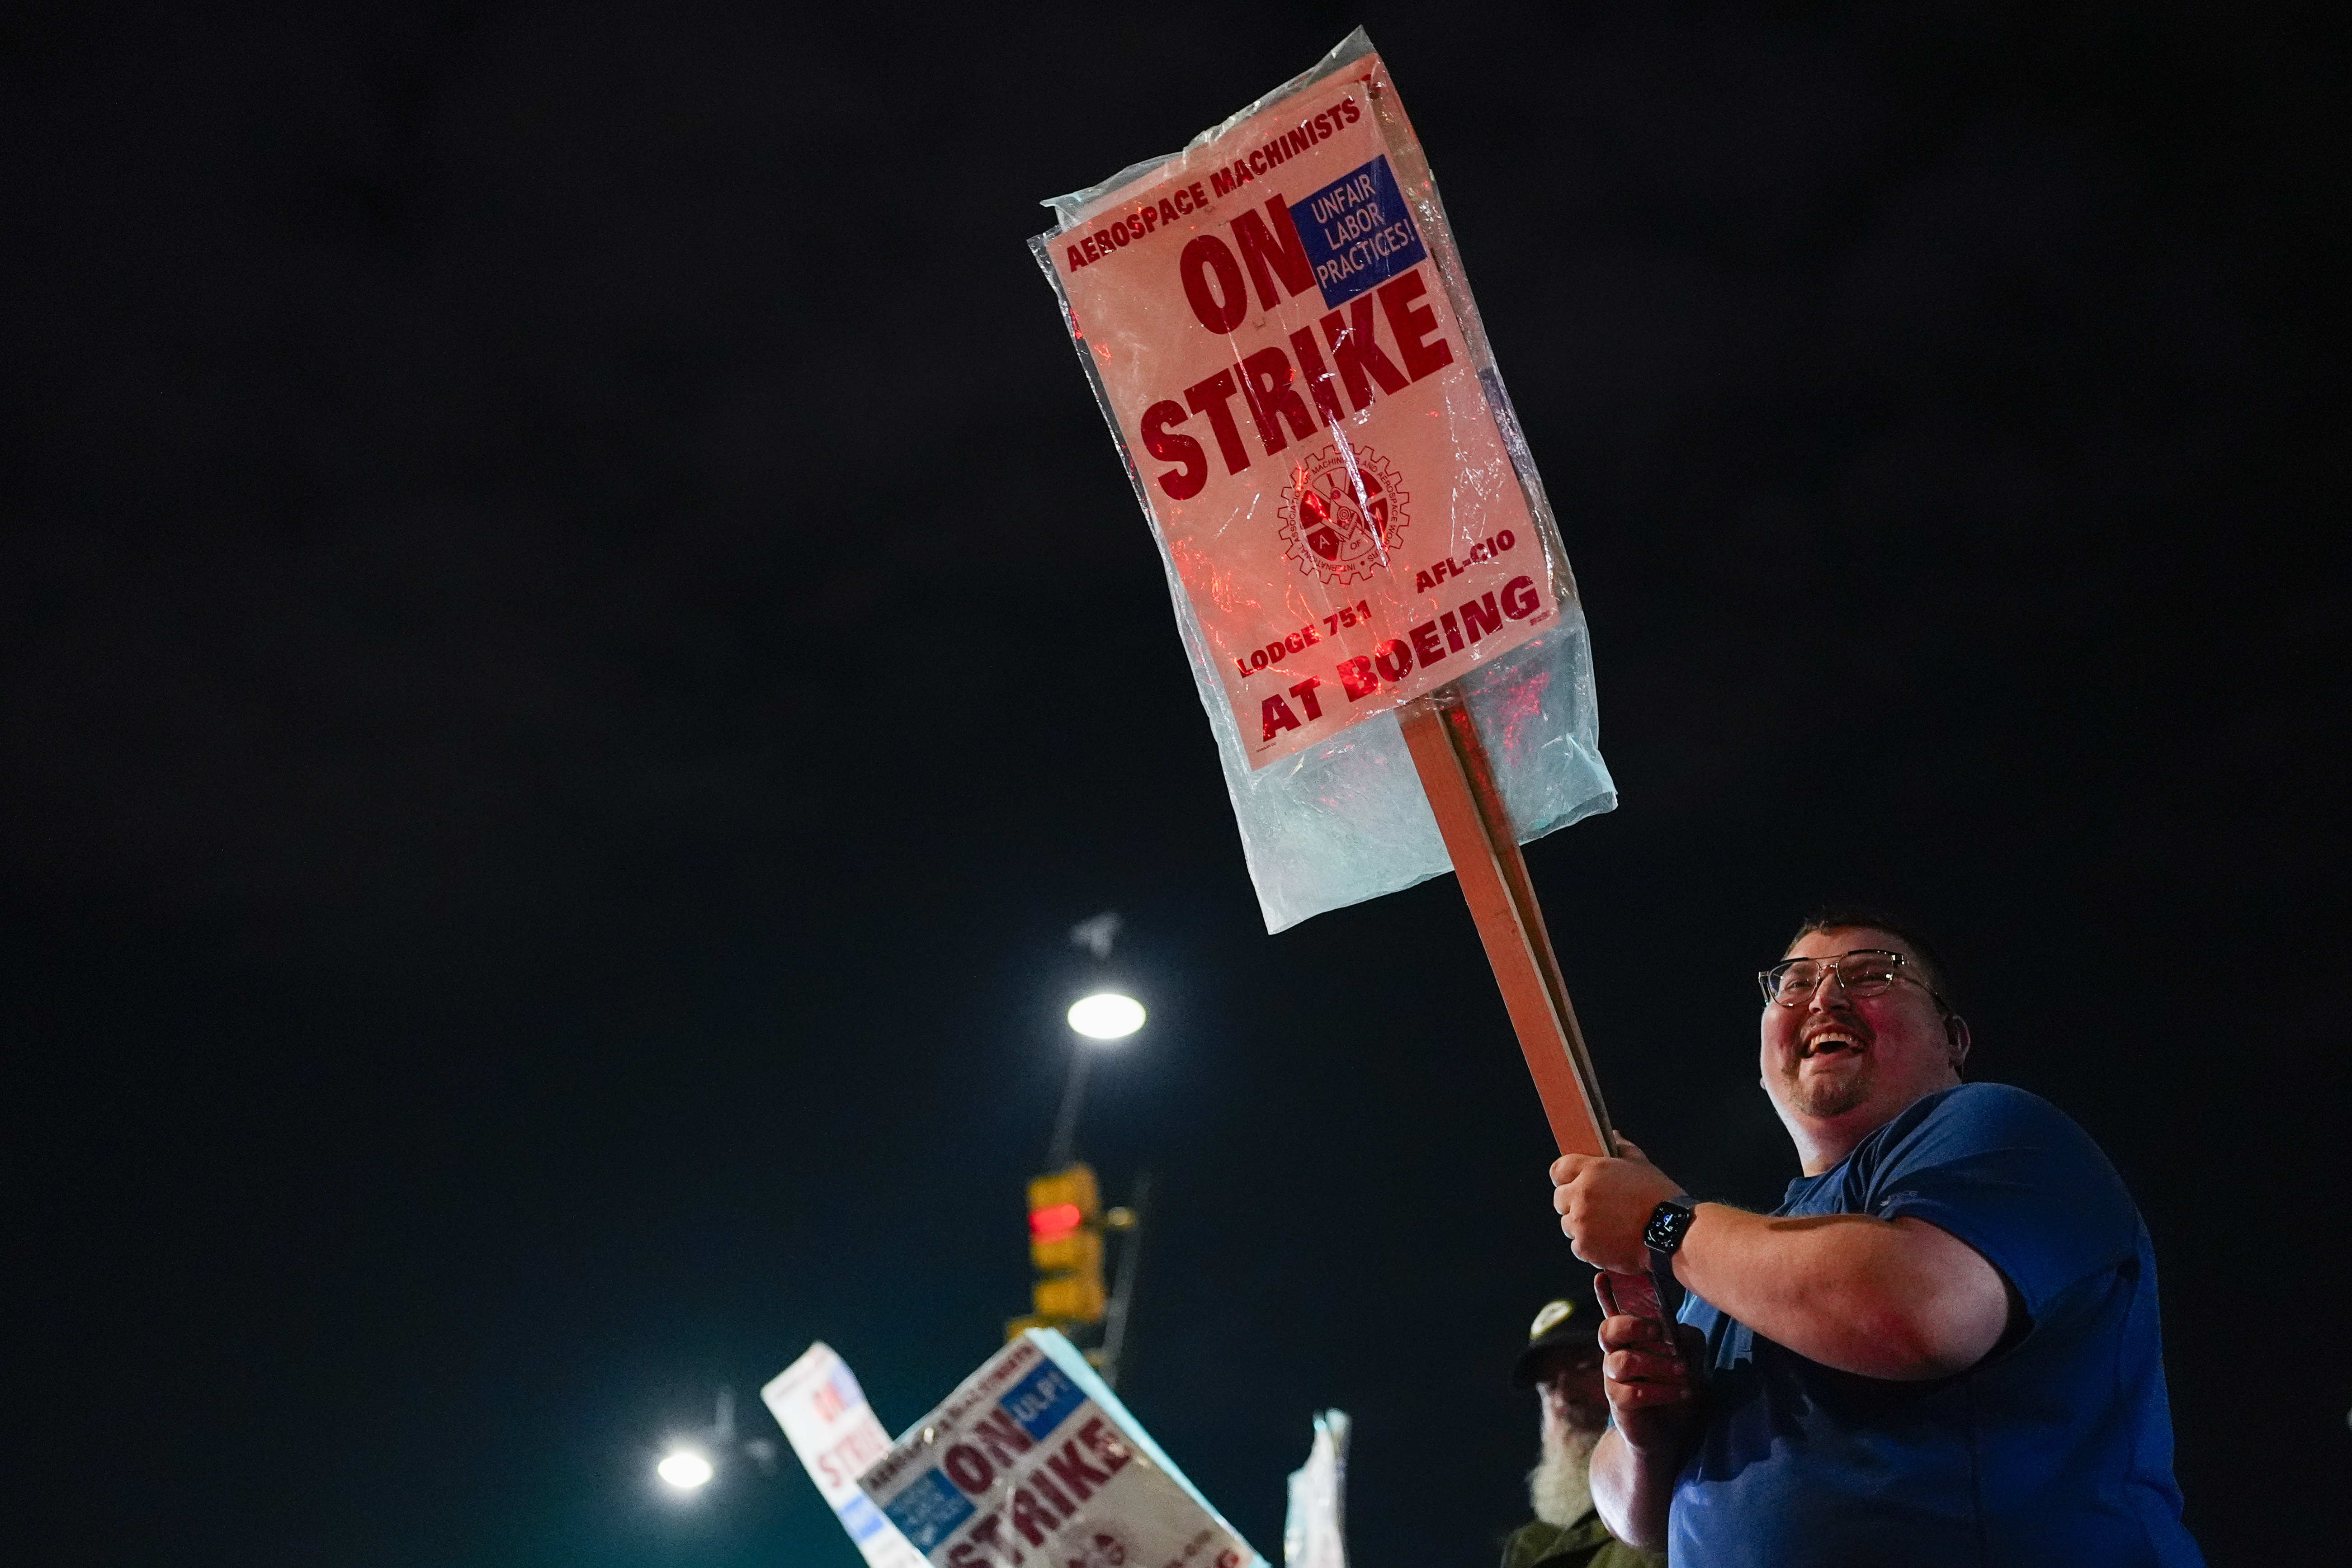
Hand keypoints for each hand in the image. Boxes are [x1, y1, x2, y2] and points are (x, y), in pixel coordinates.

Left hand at [1550, 1137, 1682, 1272]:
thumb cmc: (1659, 1198)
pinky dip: (1590, 1247)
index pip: (1557, 1170)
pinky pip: (1577, 1246)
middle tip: (1596, 1209)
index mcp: (1592, 1171)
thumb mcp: (1642, 1165)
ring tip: (1607, 1228)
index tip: (1573, 1182)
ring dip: (1581, 1226)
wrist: (1671, 1233)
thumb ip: (1622, 1149)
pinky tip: (1610, 1242)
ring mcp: (1581, 1223)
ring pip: (1568, 1224)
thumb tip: (1613, 1137)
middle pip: (1560, 1199)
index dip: (1565, 1177)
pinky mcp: (1585, 1247)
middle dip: (1573, 1203)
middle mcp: (1581, 1196)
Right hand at [1598, 1305, 1703, 1453]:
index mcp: (1632, 1338)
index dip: (1605, 1294)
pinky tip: (1681, 1394)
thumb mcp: (1690, 1359)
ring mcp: (1614, 1380)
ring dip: (1657, 1365)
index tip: (1602, 1275)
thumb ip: (1685, 1339)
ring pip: (1622, 1362)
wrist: (1670, 1434)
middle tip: (1658, 1331)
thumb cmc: (1676, 1388)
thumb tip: (1676, 1331)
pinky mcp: (1619, 1404)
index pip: (1613, 1311)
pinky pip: (1632, 1393)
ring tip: (1684, 1372)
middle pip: (1607, 1330)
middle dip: (1631, 1326)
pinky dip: (1661, 1392)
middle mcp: (1617, 1354)